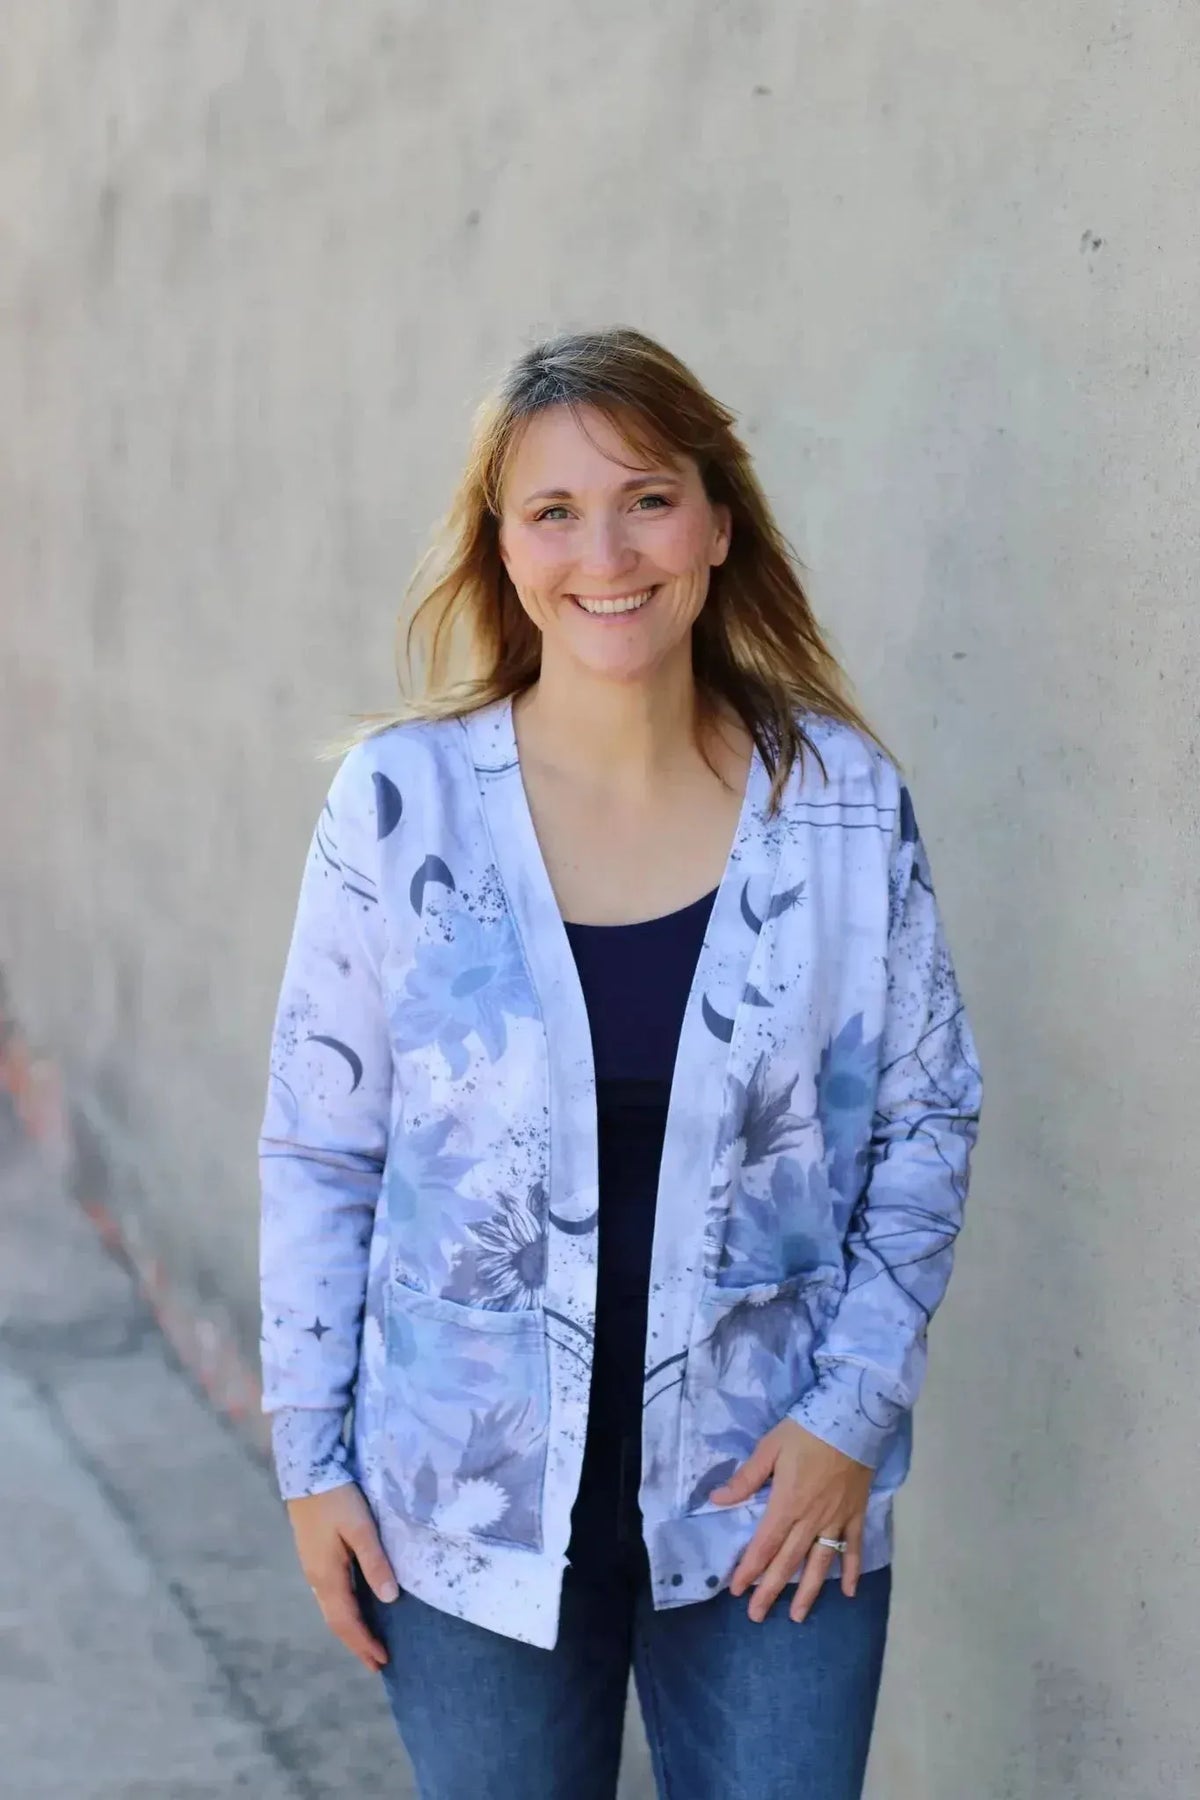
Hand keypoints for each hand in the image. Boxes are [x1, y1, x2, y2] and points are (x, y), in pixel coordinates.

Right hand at [286, 1482, 399, 1670]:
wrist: (307, 1470)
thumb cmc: (337, 1497)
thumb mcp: (361, 1528)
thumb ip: (375, 1562)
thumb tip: (390, 1599)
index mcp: (327, 1576)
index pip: (347, 1621)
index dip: (364, 1643)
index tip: (382, 1661)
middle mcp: (316, 1578)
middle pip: (336, 1620)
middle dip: (356, 1642)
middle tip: (377, 1662)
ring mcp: (312, 1567)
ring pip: (331, 1608)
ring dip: (349, 1627)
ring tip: (366, 1640)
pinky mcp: (314, 1556)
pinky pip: (329, 1594)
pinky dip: (343, 1610)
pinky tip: (353, 1606)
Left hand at [711, 1419, 873, 1622]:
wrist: (851, 1420)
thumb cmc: (806, 1432)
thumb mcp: (770, 1448)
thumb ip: (746, 1478)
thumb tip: (717, 1500)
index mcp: (786, 1504)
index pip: (764, 1545)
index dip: (750, 1569)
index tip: (737, 1591)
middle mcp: (810, 1521)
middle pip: (788, 1561)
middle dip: (770, 1590)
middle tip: (757, 1616)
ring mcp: (836, 1521)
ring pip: (820, 1564)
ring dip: (808, 1592)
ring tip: (797, 1616)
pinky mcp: (855, 1515)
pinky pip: (853, 1549)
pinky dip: (853, 1571)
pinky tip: (850, 1592)